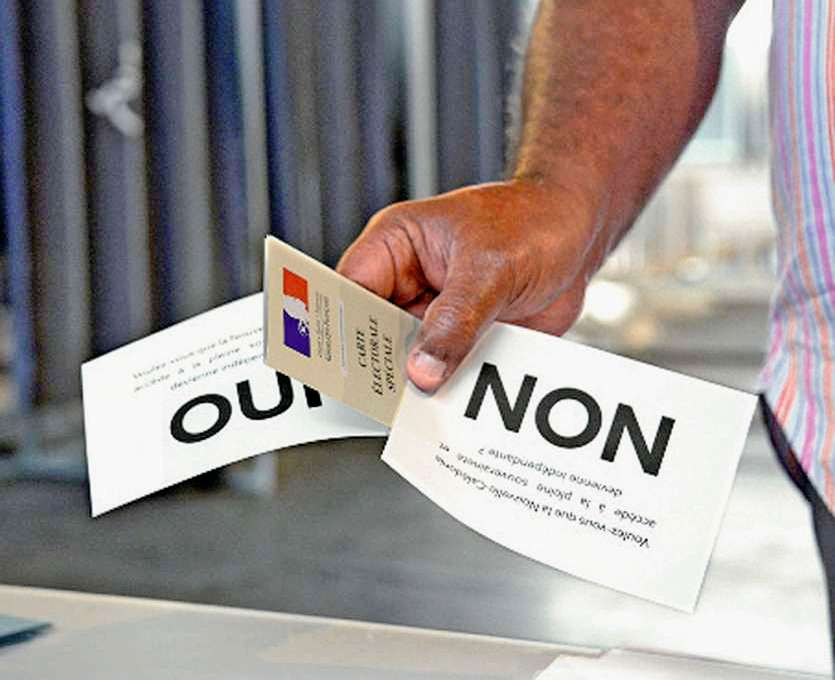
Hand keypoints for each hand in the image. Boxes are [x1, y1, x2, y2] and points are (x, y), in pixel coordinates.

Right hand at [337, 179, 598, 391]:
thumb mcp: (491, 269)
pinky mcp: (461, 338)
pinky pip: (446, 370)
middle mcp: (408, 281)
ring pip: (408, 358)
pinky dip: (450, 390)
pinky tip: (452, 409)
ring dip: (416, 383)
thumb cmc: (533, 220)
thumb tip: (422, 371)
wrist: (580, 232)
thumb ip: (456, 321)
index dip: (341, 328)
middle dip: (379, 364)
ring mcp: (434, 312)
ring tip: (418, 410)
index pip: (349, 289)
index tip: (343, 365)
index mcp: (397, 244)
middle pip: (372, 332)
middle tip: (383, 398)